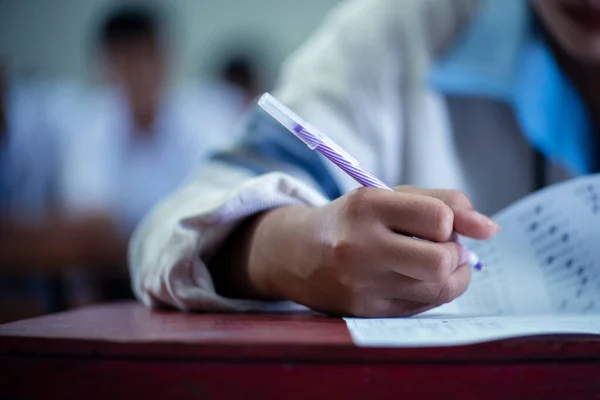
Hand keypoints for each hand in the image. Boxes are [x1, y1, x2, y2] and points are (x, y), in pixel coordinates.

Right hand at [217, 186, 498, 316]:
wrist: (296, 253)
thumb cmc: (353, 219)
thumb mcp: (390, 196)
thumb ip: (445, 201)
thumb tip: (491, 230)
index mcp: (366, 207)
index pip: (439, 218)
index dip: (451, 222)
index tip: (440, 224)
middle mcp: (360, 247)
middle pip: (442, 261)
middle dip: (453, 254)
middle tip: (441, 247)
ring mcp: (360, 284)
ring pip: (438, 288)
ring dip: (448, 273)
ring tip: (427, 261)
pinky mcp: (365, 311)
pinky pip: (423, 306)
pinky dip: (430, 291)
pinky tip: (412, 278)